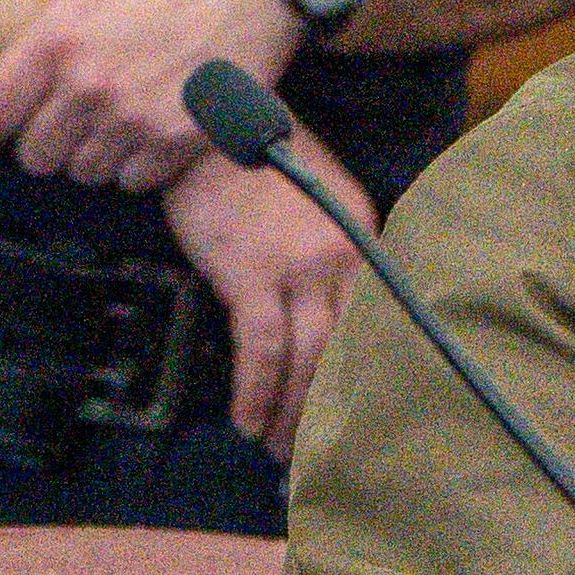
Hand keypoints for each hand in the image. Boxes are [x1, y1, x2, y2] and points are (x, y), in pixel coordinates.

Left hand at [0, 0, 306, 188]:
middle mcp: (92, 86)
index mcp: (58, 39)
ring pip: (83, 172)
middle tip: (57, 118)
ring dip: (87, 154)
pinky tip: (142, 130)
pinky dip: (133, 165)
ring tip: (103, 121)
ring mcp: (136, 119)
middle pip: (34, 156)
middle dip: (40, 141)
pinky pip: (132, 181)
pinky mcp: (179, 142)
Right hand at [162, 134, 361, 454]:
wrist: (204, 123)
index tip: (348, 414)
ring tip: (273, 449)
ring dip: (289, 413)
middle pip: (344, 350)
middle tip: (310, 452)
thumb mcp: (309, 198)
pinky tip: (246, 420)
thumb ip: (323, 249)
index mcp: (361, 237)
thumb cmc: (248, 158)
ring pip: (307, 360)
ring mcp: (298, 267)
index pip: (370, 321)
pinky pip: (262, 351)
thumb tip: (315, 311)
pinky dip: (255, 391)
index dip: (358, 376)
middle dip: (326, 409)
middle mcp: (342, 257)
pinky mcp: (251, 275)